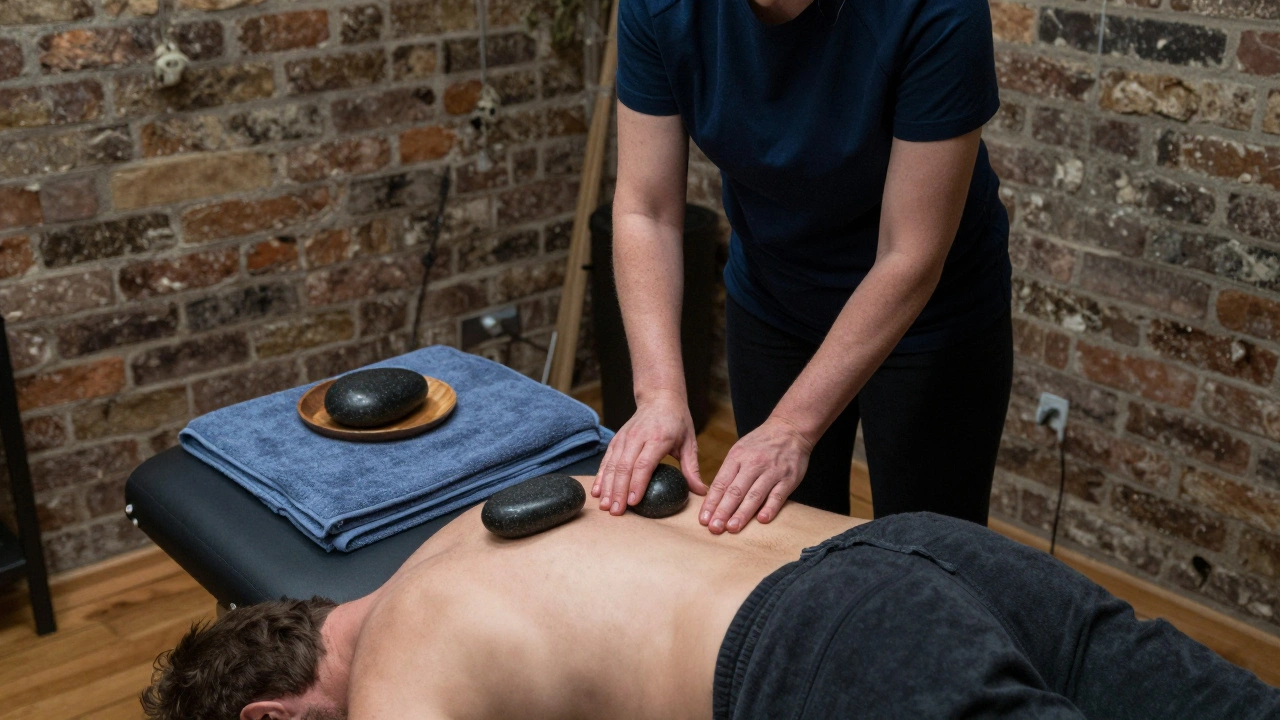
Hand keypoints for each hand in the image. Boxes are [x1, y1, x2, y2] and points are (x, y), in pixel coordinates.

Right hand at [593, 390, 705, 514]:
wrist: (659, 397)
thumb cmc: (677, 421)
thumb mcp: (689, 442)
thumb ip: (692, 468)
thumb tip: (701, 491)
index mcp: (658, 438)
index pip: (644, 464)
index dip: (637, 484)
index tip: (633, 502)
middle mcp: (637, 437)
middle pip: (624, 467)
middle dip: (618, 491)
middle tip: (616, 512)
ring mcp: (624, 438)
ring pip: (612, 465)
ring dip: (607, 487)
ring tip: (605, 506)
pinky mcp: (616, 439)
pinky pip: (606, 460)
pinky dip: (600, 476)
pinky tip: (597, 492)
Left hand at [699, 418, 812, 533]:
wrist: (790, 429)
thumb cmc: (761, 443)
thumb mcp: (740, 450)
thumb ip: (729, 472)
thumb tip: (714, 498)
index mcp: (737, 457)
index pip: (720, 483)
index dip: (711, 502)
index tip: (704, 519)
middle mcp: (753, 464)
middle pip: (735, 491)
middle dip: (723, 511)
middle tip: (714, 528)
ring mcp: (771, 471)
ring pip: (754, 495)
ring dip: (742, 513)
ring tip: (732, 528)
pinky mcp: (788, 478)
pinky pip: (778, 495)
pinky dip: (770, 508)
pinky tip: (762, 520)